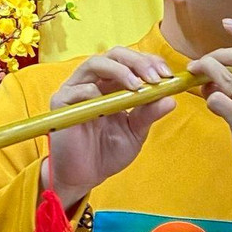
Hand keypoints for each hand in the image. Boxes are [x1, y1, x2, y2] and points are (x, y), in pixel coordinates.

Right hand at [42, 47, 175, 210]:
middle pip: (113, 54)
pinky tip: (108, 107)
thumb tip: (171, 98)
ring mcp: (75, 90)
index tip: (167, 74)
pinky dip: (94, 92)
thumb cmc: (108, 152)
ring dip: (120, 71)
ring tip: (137, 86)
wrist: (86, 176)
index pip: (130, 61)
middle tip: (155, 78)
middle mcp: (93, 81)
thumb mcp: (135, 132)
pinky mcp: (60, 103)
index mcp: (112, 85)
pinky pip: (77, 89)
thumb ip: (149, 114)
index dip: (149, 62)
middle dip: (137, 62)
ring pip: (95, 63)